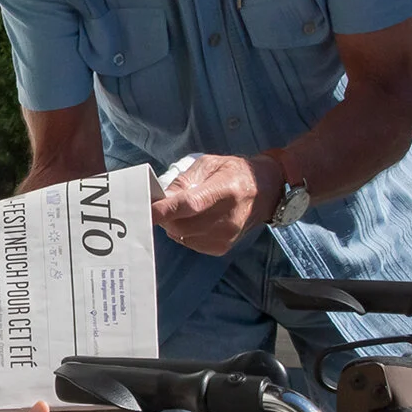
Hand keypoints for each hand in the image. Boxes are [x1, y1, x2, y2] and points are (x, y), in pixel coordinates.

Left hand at [152, 153, 282, 255]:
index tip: (146, 211)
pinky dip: (184, 233)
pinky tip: (193, 220)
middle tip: (162, 205)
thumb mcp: (209, 164)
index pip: (190, 205)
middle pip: (183, 225)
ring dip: (174, 225)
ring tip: (182, 210)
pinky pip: (191, 243)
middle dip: (165, 216)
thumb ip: (184, 180)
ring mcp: (226, 236)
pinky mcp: (223, 247)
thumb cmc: (233, 173)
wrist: (265, 191)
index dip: (166, 210)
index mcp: (225, 190)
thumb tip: (162, 197)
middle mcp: (228, 217)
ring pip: (183, 236)